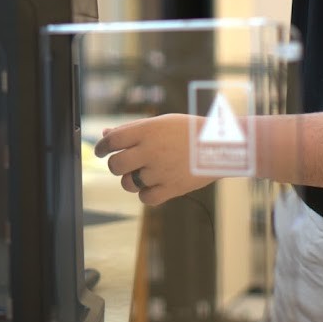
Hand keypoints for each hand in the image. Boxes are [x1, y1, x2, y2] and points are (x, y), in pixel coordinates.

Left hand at [93, 114, 215, 205]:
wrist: (222, 145)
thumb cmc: (189, 131)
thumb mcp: (161, 123)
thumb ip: (132, 130)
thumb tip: (105, 134)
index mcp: (148, 130)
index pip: (111, 141)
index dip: (101, 147)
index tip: (100, 152)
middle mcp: (151, 150)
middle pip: (115, 165)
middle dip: (115, 166)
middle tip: (124, 164)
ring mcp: (161, 171)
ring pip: (128, 184)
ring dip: (132, 180)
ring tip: (147, 172)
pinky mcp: (172, 188)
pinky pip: (146, 198)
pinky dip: (147, 193)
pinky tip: (156, 184)